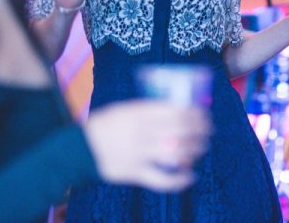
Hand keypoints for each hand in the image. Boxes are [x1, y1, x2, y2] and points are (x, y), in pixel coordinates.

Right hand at [84, 100, 211, 191]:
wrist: (81, 149)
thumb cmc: (104, 125)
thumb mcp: (123, 109)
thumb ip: (146, 108)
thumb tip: (174, 107)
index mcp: (137, 113)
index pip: (174, 111)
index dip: (193, 113)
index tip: (203, 113)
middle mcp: (140, 132)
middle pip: (179, 131)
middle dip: (199, 130)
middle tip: (208, 130)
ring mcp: (138, 154)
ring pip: (174, 153)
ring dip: (193, 151)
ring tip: (202, 147)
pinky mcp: (135, 173)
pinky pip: (161, 179)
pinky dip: (178, 180)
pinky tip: (190, 176)